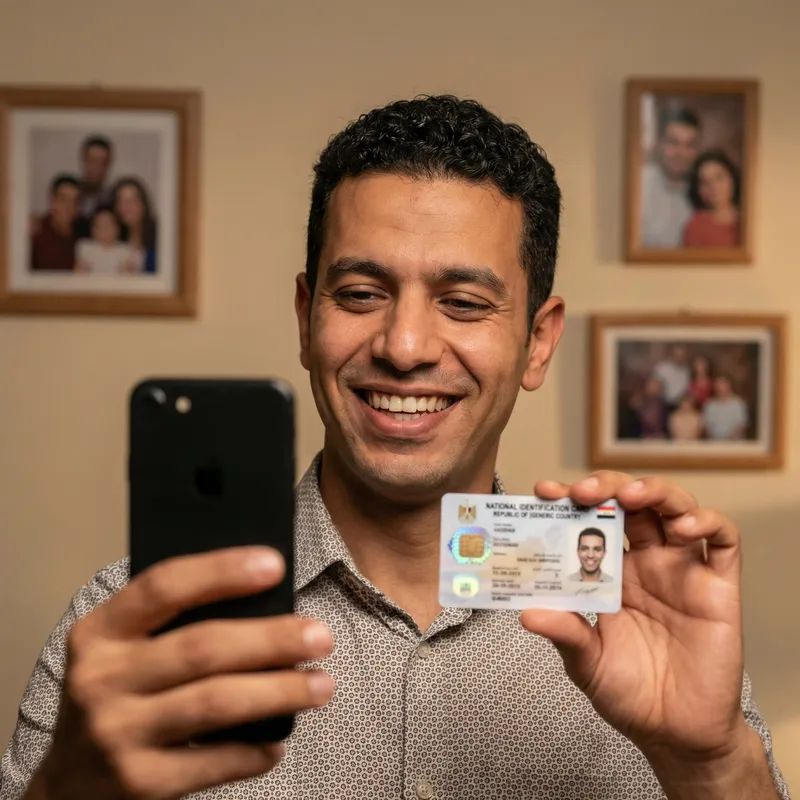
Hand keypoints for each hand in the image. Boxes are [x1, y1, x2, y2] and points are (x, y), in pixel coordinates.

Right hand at [34, 547, 334, 799]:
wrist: (66, 789)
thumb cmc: (116, 698)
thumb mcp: (122, 651)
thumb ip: (173, 624)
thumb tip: (264, 602)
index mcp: (99, 632)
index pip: (164, 586)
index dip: (222, 571)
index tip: (274, 565)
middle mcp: (100, 680)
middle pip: (202, 647)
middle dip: (272, 639)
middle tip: (320, 636)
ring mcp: (117, 735)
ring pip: (216, 702)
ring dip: (280, 692)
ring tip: (322, 685)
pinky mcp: (138, 785)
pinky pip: (214, 762)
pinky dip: (255, 750)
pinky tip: (279, 741)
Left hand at [520, 471, 744, 762]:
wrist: (676, 735)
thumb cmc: (629, 694)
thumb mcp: (586, 663)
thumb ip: (565, 634)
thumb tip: (527, 613)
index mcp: (610, 573)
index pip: (591, 520)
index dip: (569, 500)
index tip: (544, 491)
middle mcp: (646, 563)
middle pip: (631, 502)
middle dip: (606, 486)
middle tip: (581, 492)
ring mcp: (683, 570)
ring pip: (675, 507)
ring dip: (654, 490)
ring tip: (629, 496)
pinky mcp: (719, 587)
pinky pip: (724, 540)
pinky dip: (707, 521)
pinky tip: (683, 529)